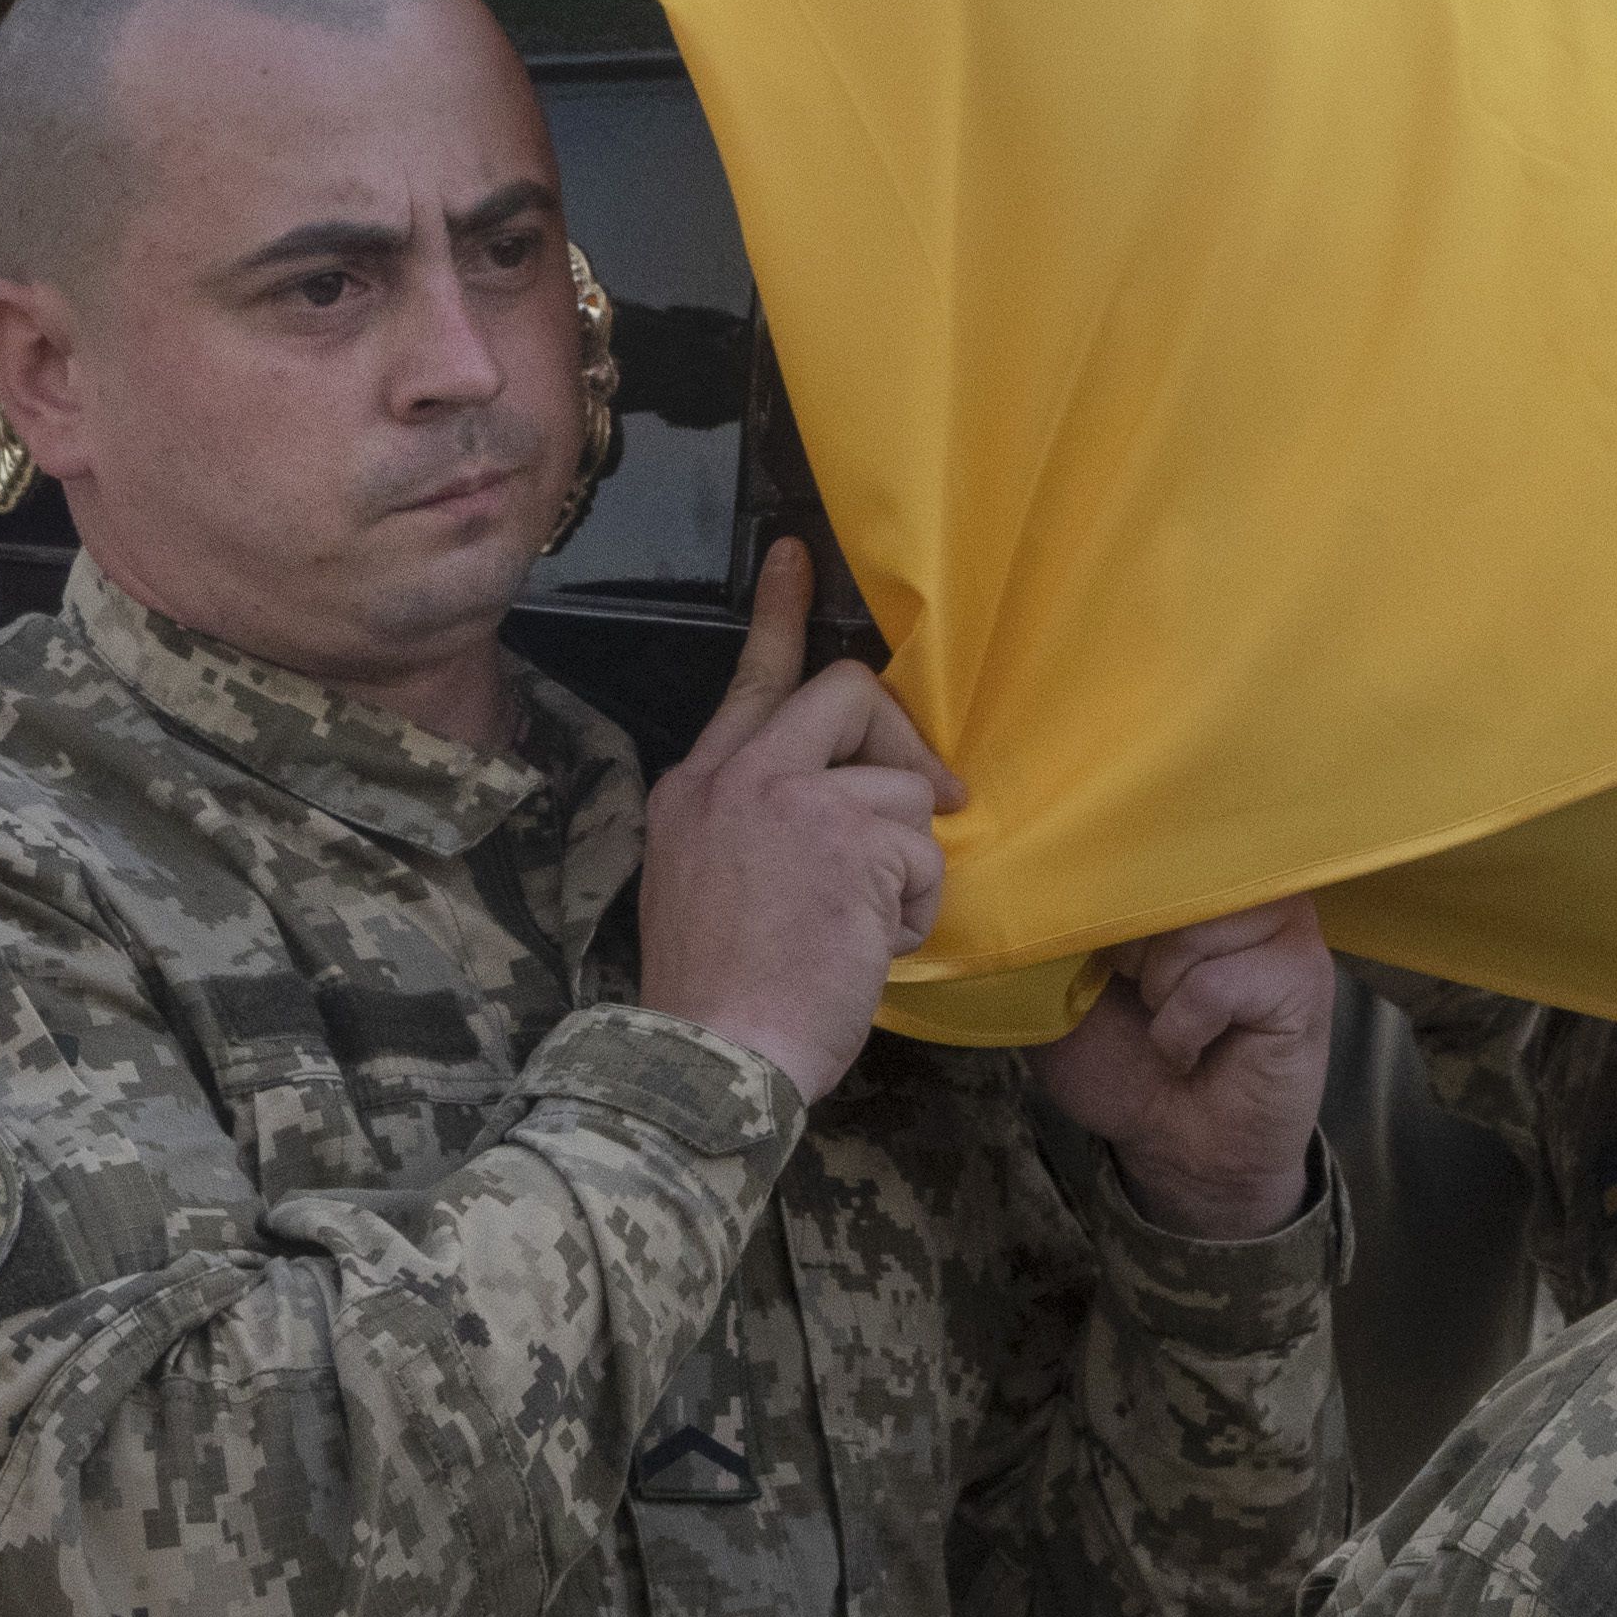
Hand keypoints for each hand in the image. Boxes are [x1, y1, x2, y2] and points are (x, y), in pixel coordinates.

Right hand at [638, 543, 962, 1110]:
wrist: (710, 1057)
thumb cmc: (720, 996)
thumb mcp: (706, 885)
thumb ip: (758, 826)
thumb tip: (838, 807)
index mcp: (695, 788)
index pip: (749, 682)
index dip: (782, 618)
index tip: (797, 558)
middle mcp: (737, 777)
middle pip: (845, 692)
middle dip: (897, 743)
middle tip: (920, 803)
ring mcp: (790, 800)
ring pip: (898, 782)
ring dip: (905, 861)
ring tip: (869, 924)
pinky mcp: (849, 837)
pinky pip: (921, 847)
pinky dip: (915, 905)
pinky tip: (875, 946)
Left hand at [1031, 897, 1332, 1242]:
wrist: (1175, 1145)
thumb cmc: (1122, 1058)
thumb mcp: (1061, 984)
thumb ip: (1054, 921)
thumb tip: (1025, 872)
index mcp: (1187, 866)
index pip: (1138, 830)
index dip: (1101, 885)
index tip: (1095, 944)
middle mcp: (1244, 878)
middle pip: (1165, 875)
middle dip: (1129, 947)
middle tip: (1138, 992)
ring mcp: (1284, 923)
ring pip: (1190, 930)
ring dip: (1159, 989)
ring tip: (1170, 1017)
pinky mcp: (1306, 976)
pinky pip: (1214, 985)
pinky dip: (1181, 1029)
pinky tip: (1192, 1050)